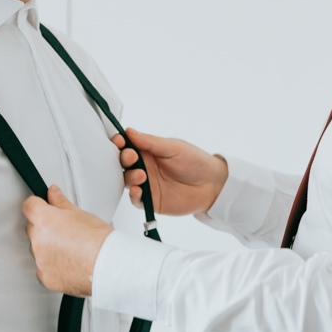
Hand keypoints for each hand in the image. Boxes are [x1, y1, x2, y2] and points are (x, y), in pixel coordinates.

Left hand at [23, 185, 112, 297]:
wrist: (107, 265)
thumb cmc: (98, 240)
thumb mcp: (80, 213)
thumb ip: (60, 202)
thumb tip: (53, 193)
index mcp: (44, 220)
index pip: (28, 206)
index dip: (36, 204)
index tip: (42, 206)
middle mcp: (38, 241)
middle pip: (32, 228)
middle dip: (42, 226)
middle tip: (62, 229)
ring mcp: (40, 261)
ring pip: (37, 249)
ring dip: (47, 246)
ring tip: (69, 247)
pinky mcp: (45, 277)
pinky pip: (42, 268)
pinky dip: (51, 265)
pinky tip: (67, 261)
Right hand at [114, 128, 228, 216]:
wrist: (212, 185)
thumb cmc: (195, 162)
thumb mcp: (173, 147)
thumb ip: (150, 142)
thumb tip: (129, 131)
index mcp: (148, 151)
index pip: (127, 145)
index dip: (119, 143)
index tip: (119, 142)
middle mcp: (145, 167)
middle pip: (123, 163)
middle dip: (123, 159)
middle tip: (131, 157)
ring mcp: (147, 184)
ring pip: (127, 180)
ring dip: (129, 177)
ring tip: (140, 175)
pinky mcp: (151, 200)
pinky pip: (135, 199)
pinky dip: (133, 195)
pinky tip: (138, 190)